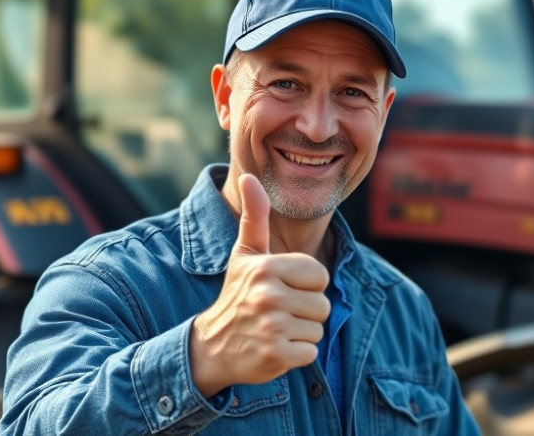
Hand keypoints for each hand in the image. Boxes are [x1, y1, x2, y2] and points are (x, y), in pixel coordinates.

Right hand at [189, 173, 330, 396]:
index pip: (320, 275)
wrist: (211, 346)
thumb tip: (249, 177)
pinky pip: (310, 353)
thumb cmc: (237, 295)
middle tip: (277, 313)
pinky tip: (274, 348)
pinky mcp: (275, 355)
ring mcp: (272, 327)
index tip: (282, 289)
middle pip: (322, 305)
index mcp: (267, 267)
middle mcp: (269, 295)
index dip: (306, 285)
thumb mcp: (245, 254)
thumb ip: (254, 217)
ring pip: (318, 329)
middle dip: (305, 312)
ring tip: (274, 329)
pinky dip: (296, 355)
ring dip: (300, 334)